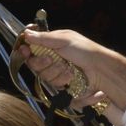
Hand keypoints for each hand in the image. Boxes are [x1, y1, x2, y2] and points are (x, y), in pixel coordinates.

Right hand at [11, 29, 125, 124]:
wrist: (101, 69)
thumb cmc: (85, 50)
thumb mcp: (64, 39)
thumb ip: (43, 38)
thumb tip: (26, 34)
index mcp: (52, 49)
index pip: (32, 53)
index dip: (26, 53)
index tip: (25, 51)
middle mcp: (53, 63)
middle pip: (36, 67)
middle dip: (44, 64)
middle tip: (54, 59)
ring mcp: (59, 77)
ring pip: (46, 79)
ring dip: (58, 74)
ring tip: (71, 70)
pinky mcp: (65, 90)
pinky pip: (57, 91)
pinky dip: (67, 85)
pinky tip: (74, 79)